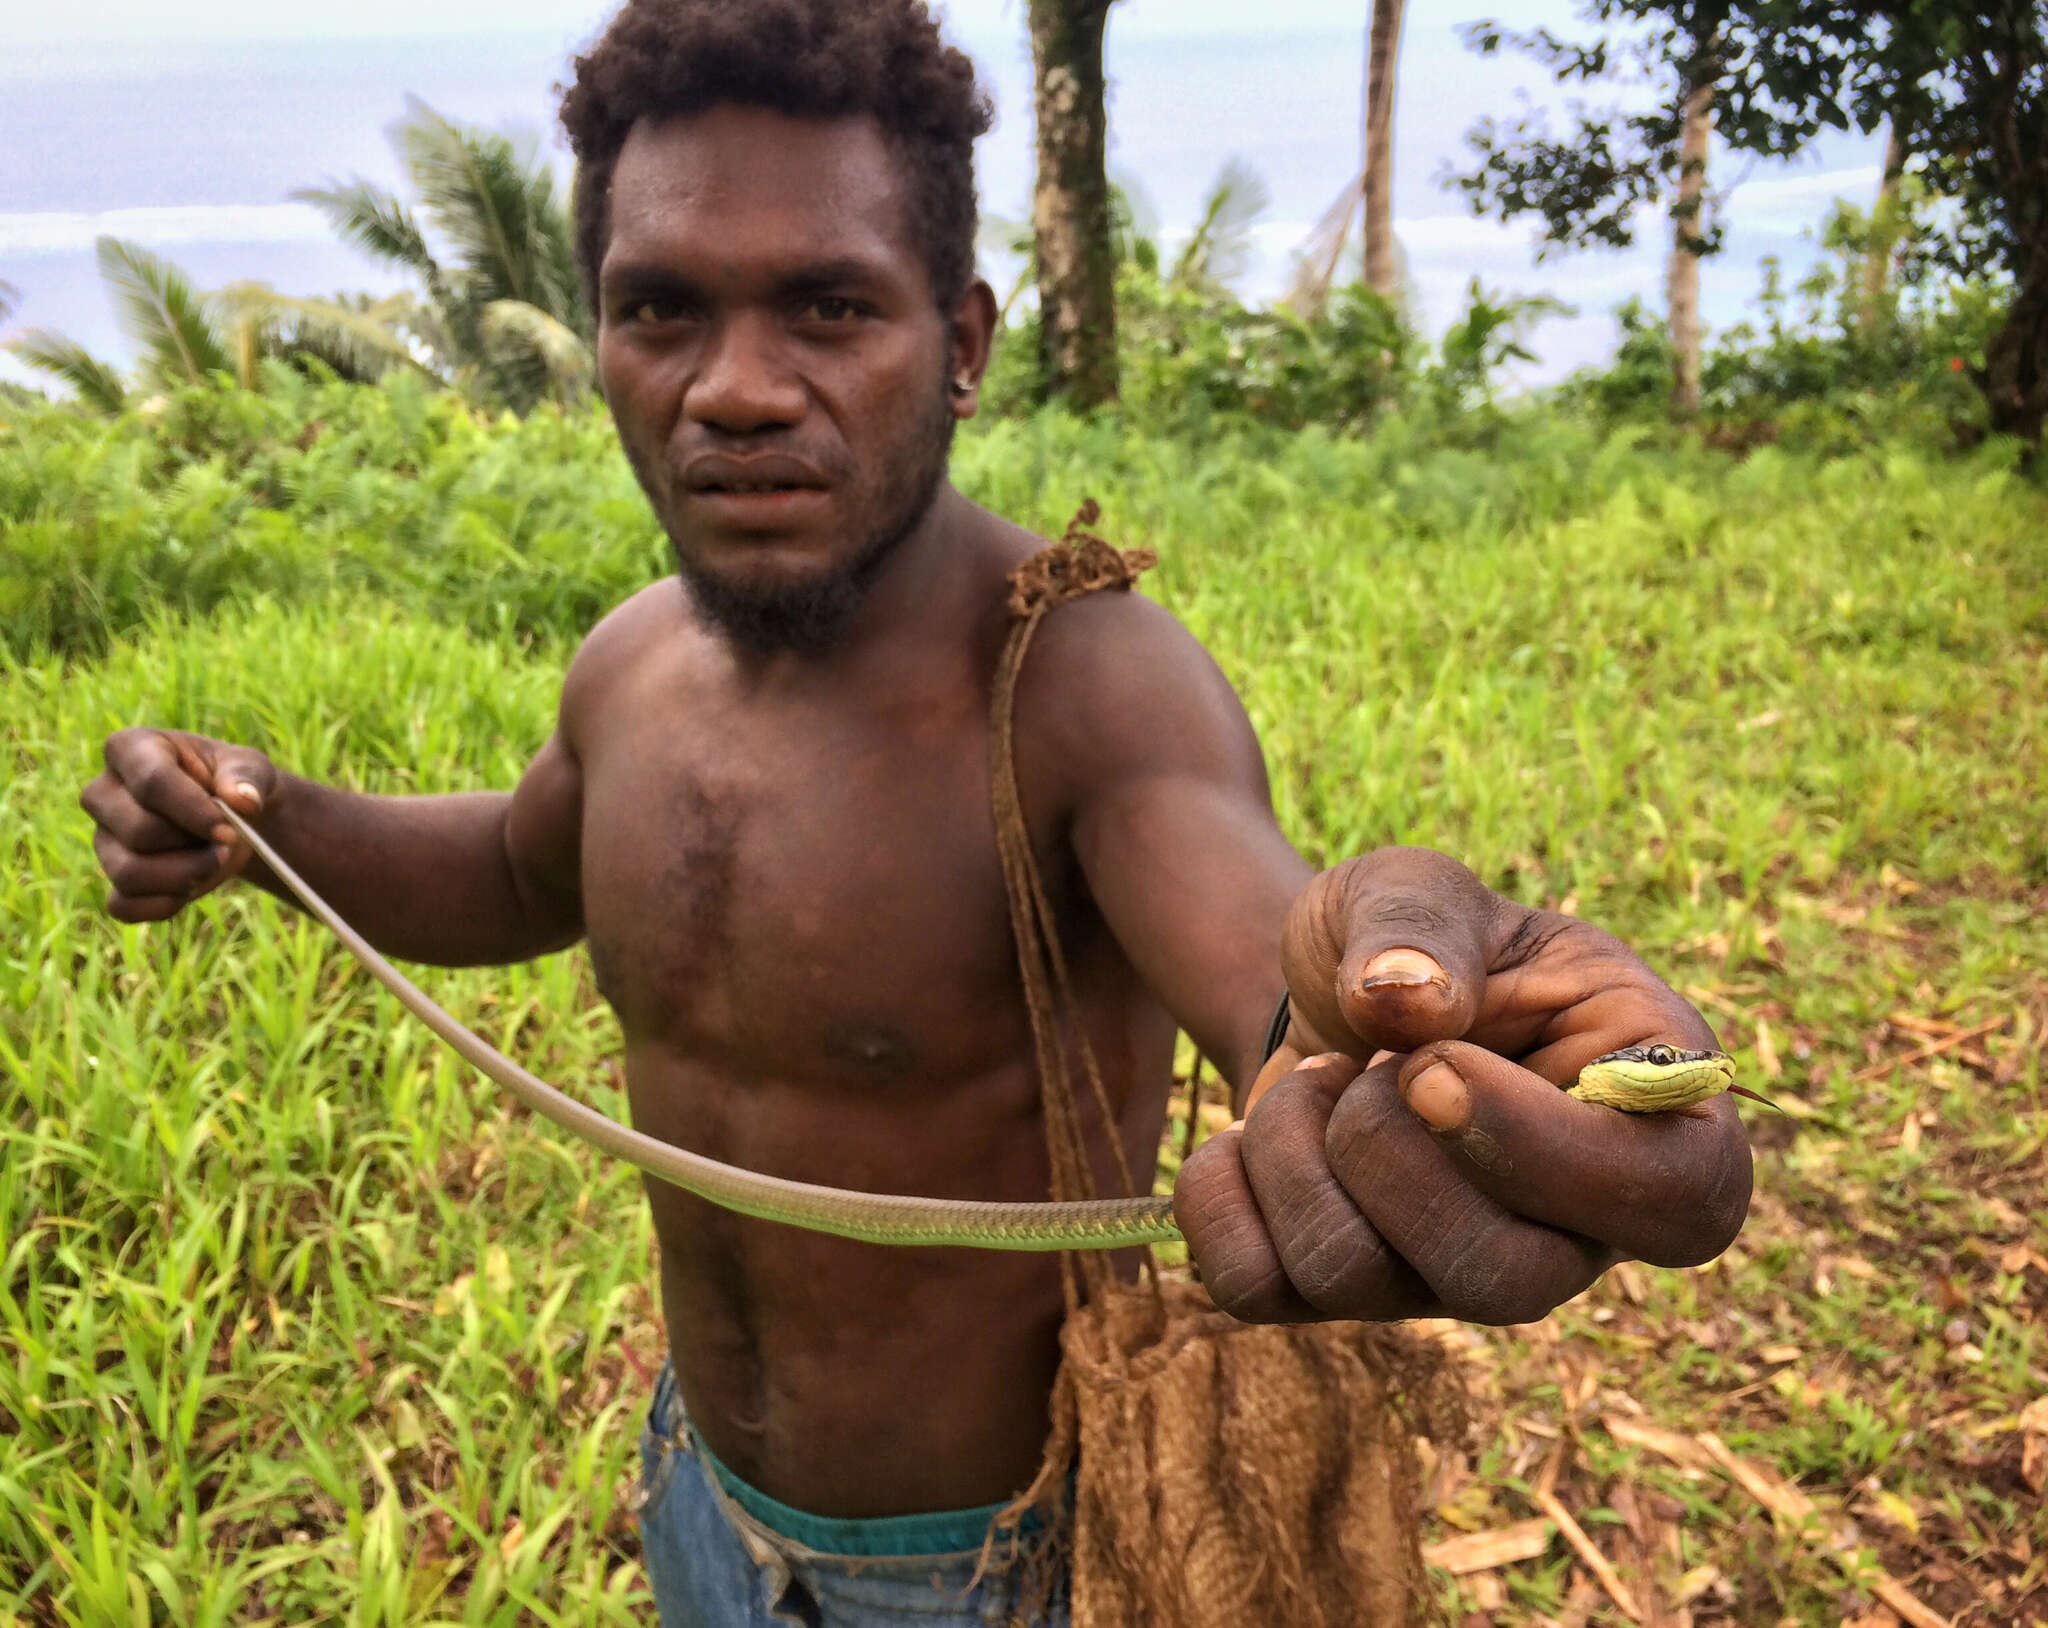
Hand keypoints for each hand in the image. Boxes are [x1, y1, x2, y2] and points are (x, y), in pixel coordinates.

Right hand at [80, 728, 281, 922]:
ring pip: (128, 873)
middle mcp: (102, 793)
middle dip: (194, 847)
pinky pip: (123, 906)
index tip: (229, 830)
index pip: (151, 783)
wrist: (232, 818)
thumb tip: (244, 800)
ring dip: (185, 877)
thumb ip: (248, 777)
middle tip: (229, 843)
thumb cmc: (233, 783)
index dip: (193, 812)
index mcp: (130, 748)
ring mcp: (102, 838)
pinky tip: (194, 887)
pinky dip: (166, 905)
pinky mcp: (110, 878)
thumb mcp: (250, 767)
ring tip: (214, 861)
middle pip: (139, 832)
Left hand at [1174, 847, 1752, 1324]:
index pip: (1680, 1202)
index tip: (1437, 1067)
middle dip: (1389, 1149)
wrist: (1330, 991)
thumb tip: (1404, 999)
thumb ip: (1425, 924)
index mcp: (1654, 1113)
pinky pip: (1256, 1287)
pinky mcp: (1347, 1296)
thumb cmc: (1417, 938)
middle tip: (1370, 1062)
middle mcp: (1572, 1228)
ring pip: (1358, 1280)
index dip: (1552, 1152)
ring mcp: (1457, 1278)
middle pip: (1505, 1280)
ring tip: (1320, 1075)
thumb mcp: (1423, 887)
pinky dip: (1218, 1189)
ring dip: (1295, 1145)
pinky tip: (1254, 1131)